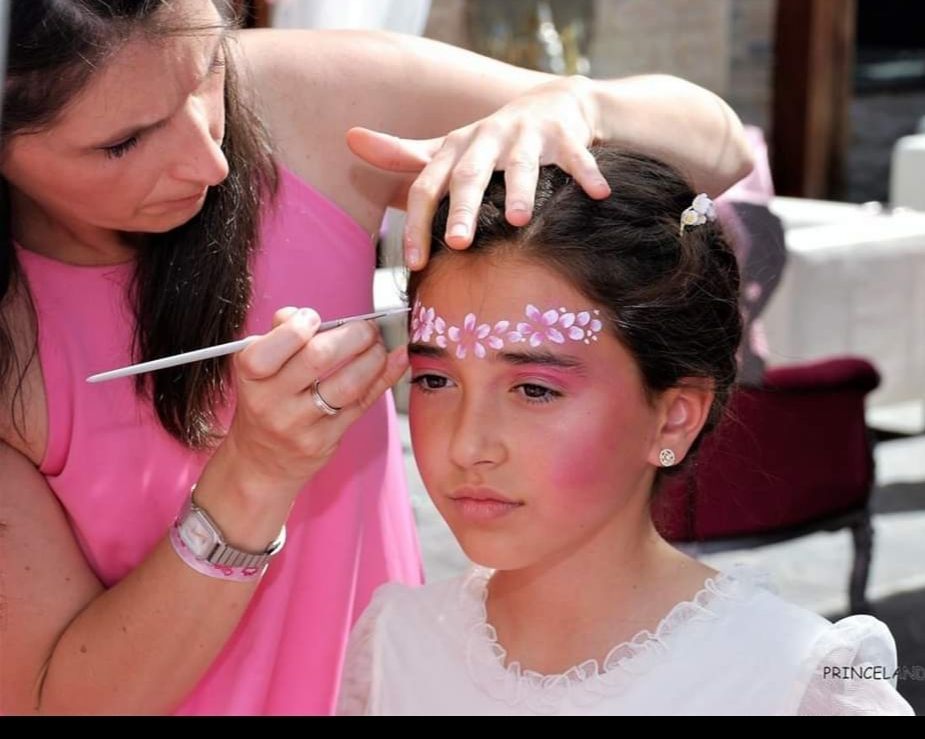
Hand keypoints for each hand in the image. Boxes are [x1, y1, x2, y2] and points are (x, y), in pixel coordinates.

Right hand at [222, 307, 408, 496]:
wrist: (261, 460)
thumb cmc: (267, 397)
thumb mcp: (259, 365)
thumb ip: (281, 333)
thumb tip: (310, 313)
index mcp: (250, 374)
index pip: (274, 344)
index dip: (300, 325)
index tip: (315, 318)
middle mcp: (270, 401)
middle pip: (319, 358)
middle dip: (353, 335)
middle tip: (367, 328)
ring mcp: (297, 424)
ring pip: (347, 384)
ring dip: (373, 358)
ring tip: (379, 346)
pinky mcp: (323, 441)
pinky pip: (361, 404)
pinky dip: (384, 378)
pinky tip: (396, 360)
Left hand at [347, 75, 611, 268]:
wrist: (556, 104)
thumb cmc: (493, 141)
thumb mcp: (449, 147)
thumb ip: (405, 154)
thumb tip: (352, 139)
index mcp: (456, 148)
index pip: (427, 186)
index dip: (418, 223)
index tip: (414, 263)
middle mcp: (487, 138)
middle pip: (470, 175)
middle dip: (465, 209)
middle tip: (460, 244)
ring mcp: (528, 135)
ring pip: (522, 163)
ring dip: (522, 190)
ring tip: (521, 220)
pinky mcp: (566, 135)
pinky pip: (577, 155)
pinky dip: (588, 173)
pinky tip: (599, 194)